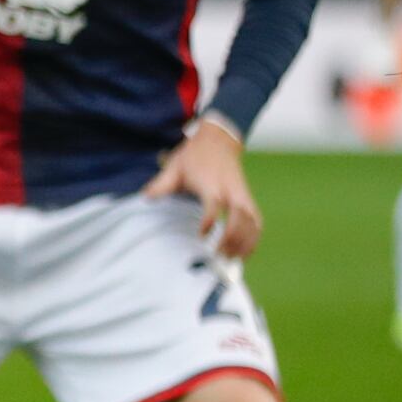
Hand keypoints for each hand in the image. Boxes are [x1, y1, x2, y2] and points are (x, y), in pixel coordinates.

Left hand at [143, 115, 263, 259]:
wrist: (218, 141)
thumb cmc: (195, 156)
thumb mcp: (175, 166)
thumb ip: (161, 184)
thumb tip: (145, 197)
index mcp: (211, 184)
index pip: (214, 204)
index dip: (210, 219)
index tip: (202, 235)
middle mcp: (231, 191)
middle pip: (240, 216)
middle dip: (232, 238)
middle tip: (219, 255)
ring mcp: (243, 196)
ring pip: (252, 221)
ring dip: (245, 242)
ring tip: (232, 260)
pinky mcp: (248, 200)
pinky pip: (257, 222)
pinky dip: (254, 238)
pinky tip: (246, 254)